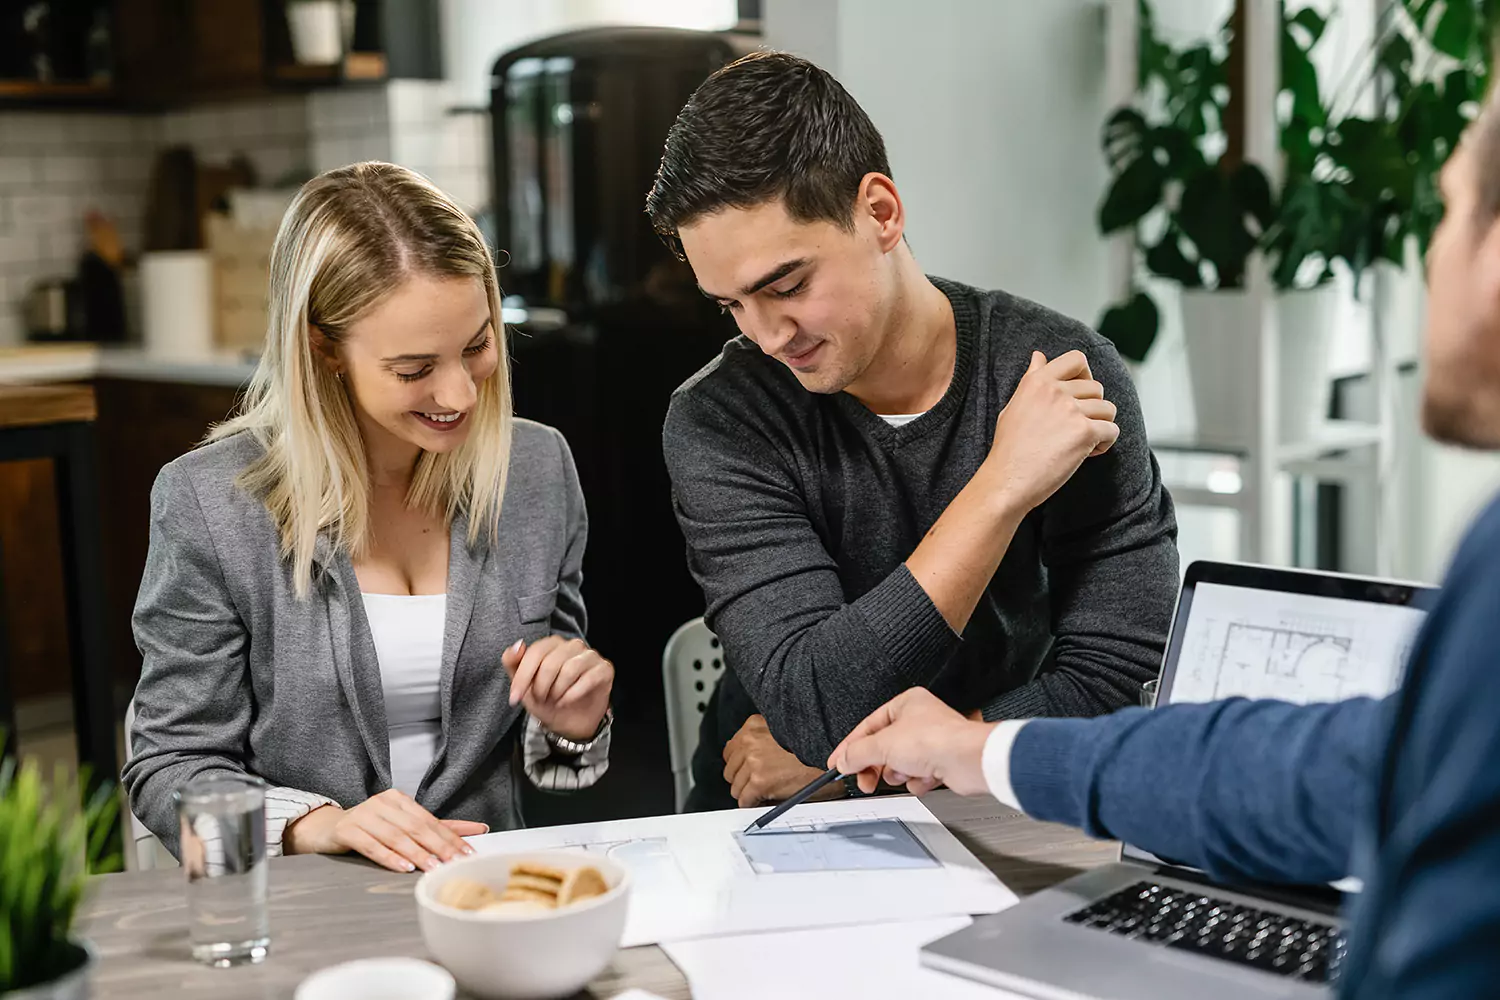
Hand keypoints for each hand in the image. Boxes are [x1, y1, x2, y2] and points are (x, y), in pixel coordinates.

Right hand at [283, 789, 487, 872]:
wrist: (326, 829)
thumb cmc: (370, 828)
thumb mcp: (403, 824)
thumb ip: (438, 828)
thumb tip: (479, 829)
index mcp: (400, 799)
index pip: (430, 820)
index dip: (451, 837)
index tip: (468, 853)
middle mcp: (383, 803)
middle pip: (416, 827)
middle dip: (439, 846)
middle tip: (455, 862)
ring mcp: (364, 814)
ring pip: (396, 836)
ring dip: (417, 854)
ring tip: (433, 868)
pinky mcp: (347, 829)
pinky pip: (371, 844)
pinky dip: (388, 857)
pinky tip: (403, 867)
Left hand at [503, 636, 613, 740]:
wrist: (570, 721)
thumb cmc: (548, 699)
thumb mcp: (524, 685)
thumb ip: (514, 663)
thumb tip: (517, 646)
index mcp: (552, 644)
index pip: (535, 652)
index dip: (523, 677)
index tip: (515, 697)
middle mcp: (573, 645)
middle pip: (551, 663)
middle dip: (541, 687)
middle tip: (541, 699)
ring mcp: (591, 656)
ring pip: (570, 670)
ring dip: (557, 691)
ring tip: (555, 700)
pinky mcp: (605, 669)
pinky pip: (588, 679)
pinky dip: (573, 695)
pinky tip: (567, 701)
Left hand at [724, 715, 844, 806]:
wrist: (831, 761)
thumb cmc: (814, 748)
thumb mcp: (784, 732)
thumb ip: (763, 739)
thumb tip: (749, 758)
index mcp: (754, 724)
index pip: (731, 749)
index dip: (742, 764)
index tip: (749, 770)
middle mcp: (751, 740)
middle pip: (730, 769)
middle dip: (744, 778)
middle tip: (759, 783)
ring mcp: (753, 760)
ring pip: (736, 787)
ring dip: (750, 792)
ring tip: (768, 791)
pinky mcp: (759, 781)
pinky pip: (744, 801)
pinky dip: (754, 804)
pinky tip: (768, 799)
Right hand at [828, 689, 993, 796]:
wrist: (969, 760)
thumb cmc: (936, 740)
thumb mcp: (883, 744)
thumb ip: (857, 753)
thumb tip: (843, 760)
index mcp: (905, 704)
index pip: (868, 726)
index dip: (850, 747)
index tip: (837, 763)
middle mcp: (918, 720)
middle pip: (882, 748)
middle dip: (874, 766)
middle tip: (864, 780)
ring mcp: (930, 742)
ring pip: (899, 764)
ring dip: (899, 773)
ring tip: (906, 771)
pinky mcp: (940, 762)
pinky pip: (917, 776)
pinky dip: (918, 780)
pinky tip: (926, 777)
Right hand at [983, 350, 1118, 513]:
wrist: (1007, 480)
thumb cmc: (1009, 449)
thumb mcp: (1015, 405)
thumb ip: (1032, 379)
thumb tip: (1039, 356)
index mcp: (1037, 381)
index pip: (1076, 359)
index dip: (1085, 375)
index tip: (1080, 393)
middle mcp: (1055, 391)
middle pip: (1097, 388)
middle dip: (1092, 409)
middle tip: (1076, 429)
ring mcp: (1071, 410)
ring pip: (1108, 409)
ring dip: (1100, 426)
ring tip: (1081, 443)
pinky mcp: (1084, 432)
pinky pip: (1112, 431)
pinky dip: (1105, 444)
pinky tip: (1086, 453)